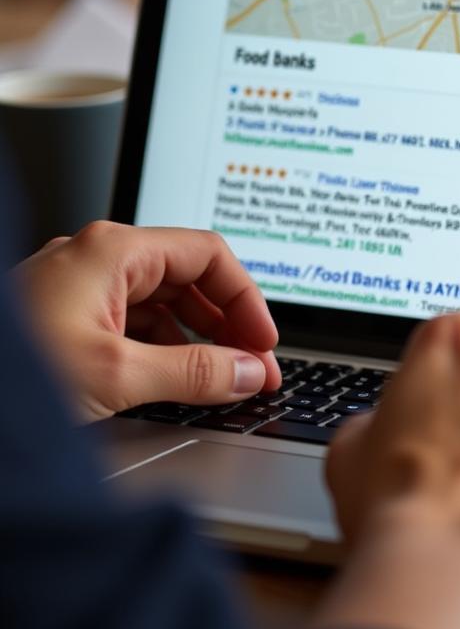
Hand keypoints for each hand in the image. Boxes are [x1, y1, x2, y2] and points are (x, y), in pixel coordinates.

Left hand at [13, 221, 280, 420]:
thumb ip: (195, 372)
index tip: (265, 341)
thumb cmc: (11, 375)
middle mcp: (97, 258)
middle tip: (252, 365)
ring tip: (218, 377)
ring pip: (161, 301)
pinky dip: (162, 346)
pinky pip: (132, 320)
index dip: (247, 298)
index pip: (209, 256)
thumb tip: (248, 372)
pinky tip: (173, 378)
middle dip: (227, 321)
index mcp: (113, 250)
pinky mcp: (66, 315)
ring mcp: (79, 286)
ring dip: (197, 337)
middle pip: (188, 277)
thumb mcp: (115, 375)